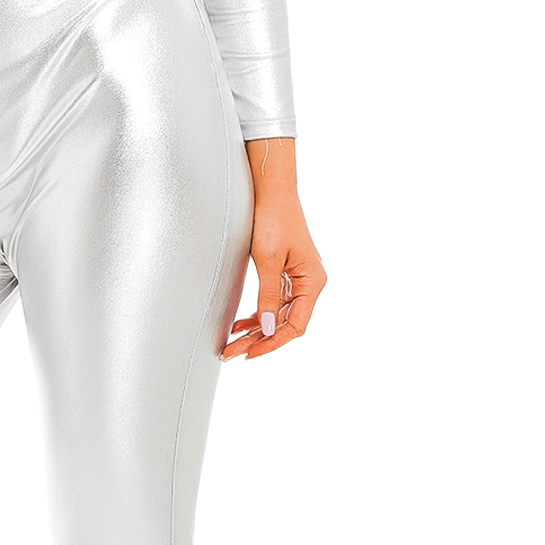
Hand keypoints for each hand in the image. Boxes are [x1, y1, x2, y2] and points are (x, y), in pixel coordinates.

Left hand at [221, 137, 326, 360]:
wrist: (271, 190)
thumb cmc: (273, 219)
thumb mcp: (268, 260)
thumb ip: (267, 296)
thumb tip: (266, 329)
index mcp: (313, 282)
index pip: (295, 325)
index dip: (272, 343)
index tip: (249, 354)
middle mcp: (309, 283)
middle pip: (285, 324)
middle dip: (259, 340)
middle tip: (231, 353)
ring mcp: (297, 279)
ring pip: (277, 316)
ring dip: (256, 331)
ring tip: (232, 344)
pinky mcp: (285, 273)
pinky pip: (273, 303)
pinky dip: (257, 315)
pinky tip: (239, 325)